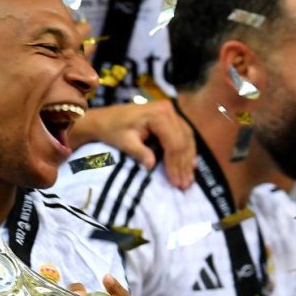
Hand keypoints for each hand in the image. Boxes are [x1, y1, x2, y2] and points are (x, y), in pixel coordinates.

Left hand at [73, 102, 196, 188]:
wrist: (105, 119)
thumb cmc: (112, 130)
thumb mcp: (124, 142)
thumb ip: (138, 152)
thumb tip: (151, 166)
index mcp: (158, 114)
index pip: (172, 142)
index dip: (175, 164)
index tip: (175, 182)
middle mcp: (168, 110)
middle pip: (182, 141)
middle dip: (182, 165)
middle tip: (183, 185)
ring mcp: (171, 113)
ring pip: (186, 140)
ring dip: (187, 161)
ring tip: (187, 181)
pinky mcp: (171, 118)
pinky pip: (184, 136)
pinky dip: (187, 152)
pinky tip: (190, 167)